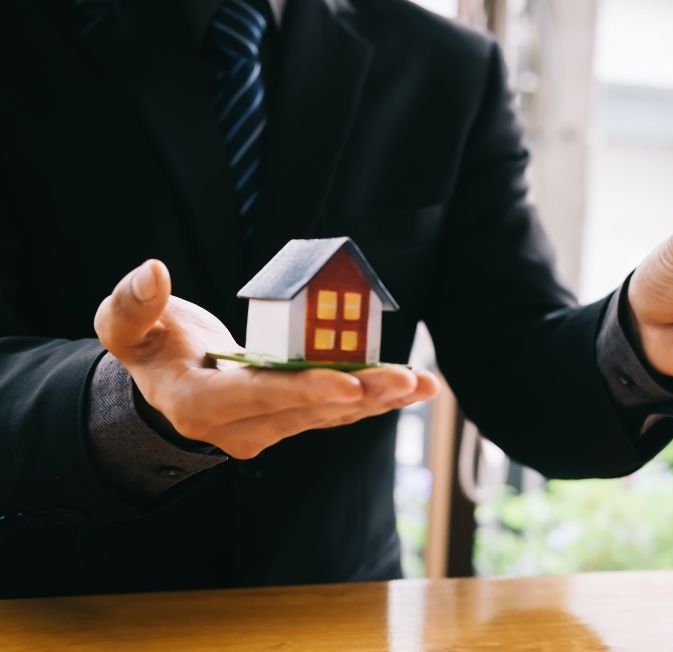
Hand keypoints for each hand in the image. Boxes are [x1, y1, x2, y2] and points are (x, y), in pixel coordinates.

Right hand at [93, 260, 439, 458]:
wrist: (168, 386)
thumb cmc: (150, 349)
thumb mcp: (126, 328)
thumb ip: (132, 304)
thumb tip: (154, 271)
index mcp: (198, 402)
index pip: (256, 396)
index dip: (302, 389)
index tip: (347, 381)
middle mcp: (239, 427)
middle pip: (306, 409)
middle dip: (360, 394)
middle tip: (406, 379)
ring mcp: (269, 430)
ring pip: (329, 415)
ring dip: (378, 399)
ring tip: (423, 384)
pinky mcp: (292, 421)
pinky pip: (336, 411)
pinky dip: (374, 399)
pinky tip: (415, 388)